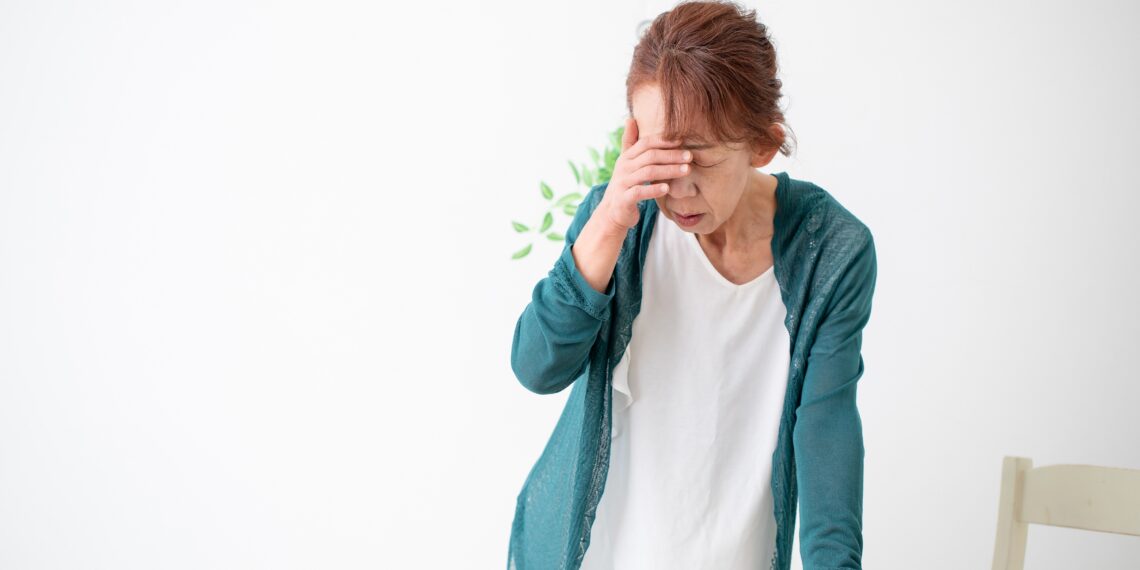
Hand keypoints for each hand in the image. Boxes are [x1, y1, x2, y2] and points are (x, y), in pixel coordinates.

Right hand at [595, 117, 692, 231]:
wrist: (612, 212)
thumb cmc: (625, 184)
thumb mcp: (626, 162)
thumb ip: (629, 142)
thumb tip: (630, 119)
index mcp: (626, 157)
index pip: (645, 143)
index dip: (663, 141)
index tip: (681, 141)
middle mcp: (623, 168)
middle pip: (650, 156)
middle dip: (671, 155)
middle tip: (690, 156)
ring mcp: (622, 183)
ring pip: (647, 172)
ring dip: (669, 170)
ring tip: (686, 171)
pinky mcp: (624, 199)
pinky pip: (639, 192)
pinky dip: (653, 190)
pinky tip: (667, 188)